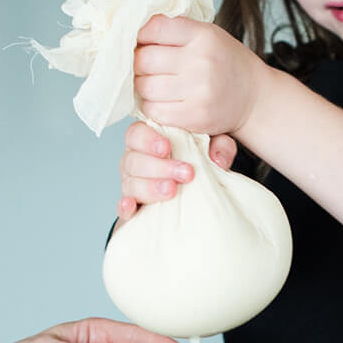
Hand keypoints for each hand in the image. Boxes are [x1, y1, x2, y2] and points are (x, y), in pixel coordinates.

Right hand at [117, 120, 237, 221]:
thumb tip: (218, 158)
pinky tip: (131, 206)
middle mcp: (137, 161)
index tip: (167, 148)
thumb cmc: (202, 159)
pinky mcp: (135, 207)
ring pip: (130, 183)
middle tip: (185, 173)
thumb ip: (220, 145)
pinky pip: (123, 208)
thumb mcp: (215, 147)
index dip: (148, 140)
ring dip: (150, 187)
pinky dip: (125, 207)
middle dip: (159, 167)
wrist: (203, 184)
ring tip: (171, 190)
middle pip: (132, 160)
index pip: (136, 134)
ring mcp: (133, 184)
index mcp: (149, 141)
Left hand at [133, 14, 268, 137]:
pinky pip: (154, 110)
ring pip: (144, 87)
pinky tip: (161, 101)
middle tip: (143, 67)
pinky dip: (151, 106)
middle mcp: (201, 61)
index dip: (138, 35)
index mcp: (203, 35)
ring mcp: (198, 90)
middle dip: (137, 64)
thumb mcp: (208, 35)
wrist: (255, 98)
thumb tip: (132, 31)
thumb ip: (176, 30)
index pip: (154, 28)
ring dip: (142, 86)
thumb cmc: (225, 63)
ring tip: (153, 84)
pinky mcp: (195, 116)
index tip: (138, 42)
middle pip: (143, 59)